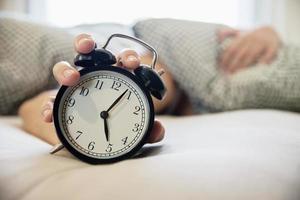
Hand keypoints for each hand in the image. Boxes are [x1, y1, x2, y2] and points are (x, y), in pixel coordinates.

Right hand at [41, 34, 164, 144]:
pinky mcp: (60, 102)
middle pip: (90, 54)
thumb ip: (148, 129)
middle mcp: (94, 77)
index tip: (132, 63)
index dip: (127, 57)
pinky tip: (50, 115)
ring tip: (71, 78)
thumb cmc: (120, 126)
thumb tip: (158, 131)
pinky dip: (48, 106)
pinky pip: (50, 101)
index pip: (122, 60)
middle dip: (88, 45)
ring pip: (64, 68)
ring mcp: (75, 88)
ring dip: (65, 69)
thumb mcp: (137, 129)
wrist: (96, 138)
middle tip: (91, 49)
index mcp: (117, 78)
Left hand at [218, 26, 280, 73]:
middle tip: (229, 73)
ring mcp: (262, 42)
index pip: (231, 48)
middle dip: (233, 63)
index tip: (221, 67)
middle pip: (240, 53)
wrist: (270, 31)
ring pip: (252, 53)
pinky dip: (265, 59)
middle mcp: (251, 39)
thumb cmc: (251, 35)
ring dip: (245, 64)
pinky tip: (260, 67)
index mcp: (242, 37)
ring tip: (239, 73)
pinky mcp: (273, 45)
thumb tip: (217, 34)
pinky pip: (269, 53)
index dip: (226, 58)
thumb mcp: (240, 32)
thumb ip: (228, 33)